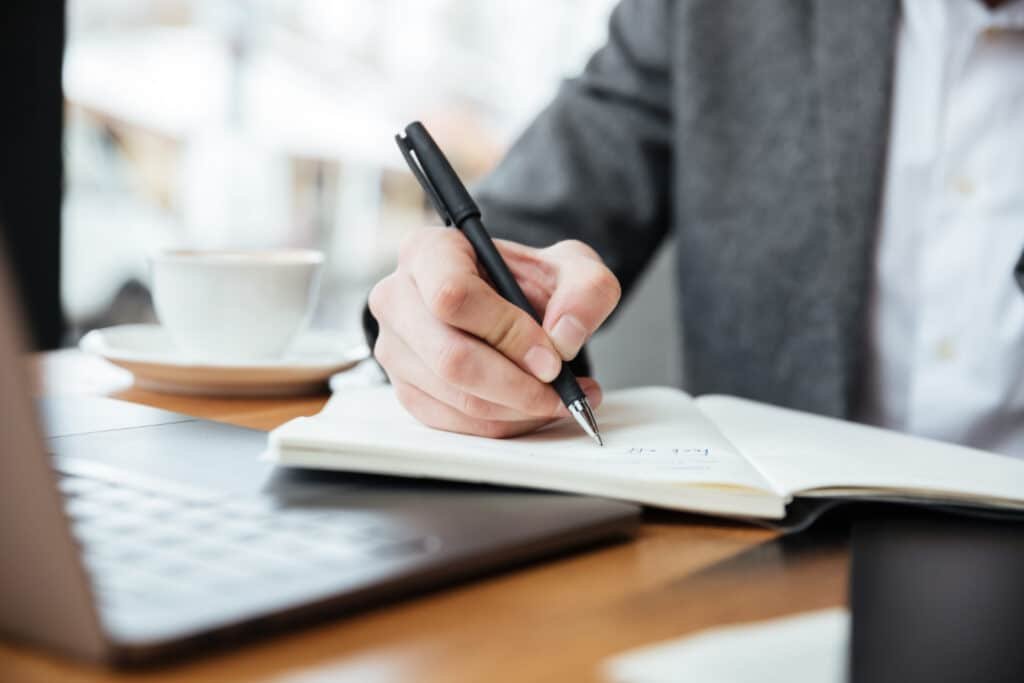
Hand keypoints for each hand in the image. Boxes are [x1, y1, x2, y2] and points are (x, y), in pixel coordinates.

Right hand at [369, 227, 620, 437]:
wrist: (512, 304)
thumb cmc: (530, 282)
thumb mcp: (574, 268)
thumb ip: (586, 291)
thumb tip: (564, 336)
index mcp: (428, 251)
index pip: (453, 296)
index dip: (506, 332)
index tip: (551, 356)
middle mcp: (398, 298)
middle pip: (451, 357)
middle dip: (517, 384)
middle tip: (561, 390)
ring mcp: (395, 349)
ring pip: (455, 397)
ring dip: (518, 409)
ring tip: (561, 399)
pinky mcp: (406, 390)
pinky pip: (454, 423)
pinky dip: (503, 424)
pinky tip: (534, 408)